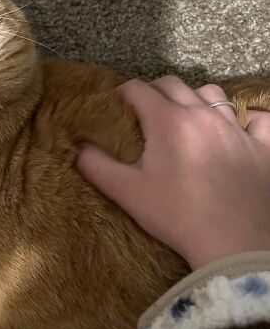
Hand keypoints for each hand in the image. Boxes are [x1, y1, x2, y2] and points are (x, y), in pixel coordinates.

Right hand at [77, 76, 269, 269]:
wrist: (235, 244)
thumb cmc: (177, 217)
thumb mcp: (128, 193)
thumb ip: (97, 167)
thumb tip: (77, 150)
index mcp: (169, 121)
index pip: (139, 90)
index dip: (123, 93)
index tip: (116, 105)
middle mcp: (204, 115)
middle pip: (174, 84)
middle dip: (155, 91)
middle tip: (145, 111)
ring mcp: (238, 129)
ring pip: (214, 95)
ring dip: (196, 99)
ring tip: (189, 118)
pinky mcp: (265, 147)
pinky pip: (259, 120)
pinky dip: (248, 121)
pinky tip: (240, 132)